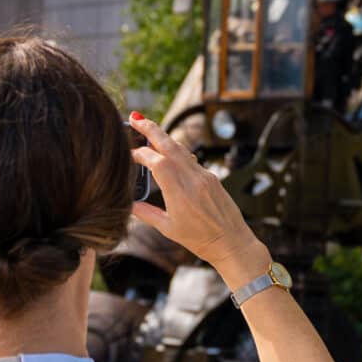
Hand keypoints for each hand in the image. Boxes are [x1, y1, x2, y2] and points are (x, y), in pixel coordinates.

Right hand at [126, 113, 269, 285]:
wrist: (232, 243)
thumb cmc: (201, 240)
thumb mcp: (168, 229)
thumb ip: (146, 214)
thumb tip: (128, 204)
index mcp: (180, 194)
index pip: (157, 163)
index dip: (141, 154)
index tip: (129, 154)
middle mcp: (193, 180)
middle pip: (169, 146)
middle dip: (151, 129)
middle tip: (135, 118)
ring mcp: (205, 176)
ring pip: (181, 150)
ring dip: (164, 138)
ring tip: (148, 130)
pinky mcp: (212, 178)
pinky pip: (191, 159)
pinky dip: (176, 152)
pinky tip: (168, 152)